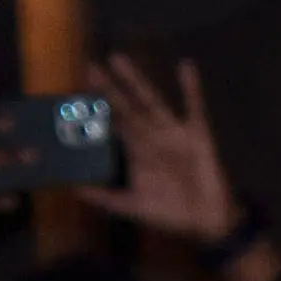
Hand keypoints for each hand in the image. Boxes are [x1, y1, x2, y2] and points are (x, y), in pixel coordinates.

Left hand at [82, 56, 244, 248]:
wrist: (207, 221)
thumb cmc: (170, 213)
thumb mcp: (132, 207)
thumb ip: (104, 197)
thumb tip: (72, 188)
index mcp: (135, 153)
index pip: (110, 128)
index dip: (93, 113)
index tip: (72, 96)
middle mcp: (150, 138)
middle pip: (125, 108)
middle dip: (107, 90)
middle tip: (89, 68)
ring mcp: (173, 133)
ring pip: (150, 102)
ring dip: (135, 81)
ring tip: (118, 59)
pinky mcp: (197, 134)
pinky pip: (194, 107)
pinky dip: (191, 88)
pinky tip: (185, 66)